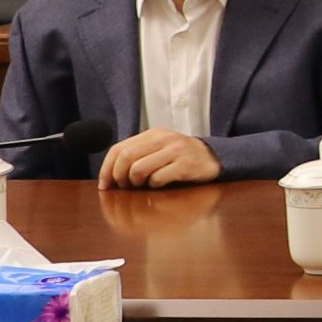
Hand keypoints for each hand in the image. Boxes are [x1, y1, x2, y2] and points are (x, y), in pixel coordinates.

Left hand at [95, 130, 219, 189]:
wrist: (216, 158)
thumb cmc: (182, 158)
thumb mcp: (160, 149)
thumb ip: (138, 155)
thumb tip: (109, 176)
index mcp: (153, 134)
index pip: (119, 149)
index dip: (106, 169)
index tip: (105, 185)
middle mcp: (163, 139)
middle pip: (126, 158)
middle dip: (120, 177)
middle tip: (125, 187)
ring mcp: (176, 151)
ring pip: (139, 169)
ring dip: (136, 182)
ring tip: (143, 186)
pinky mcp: (186, 165)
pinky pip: (158, 178)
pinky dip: (154, 185)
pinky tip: (160, 185)